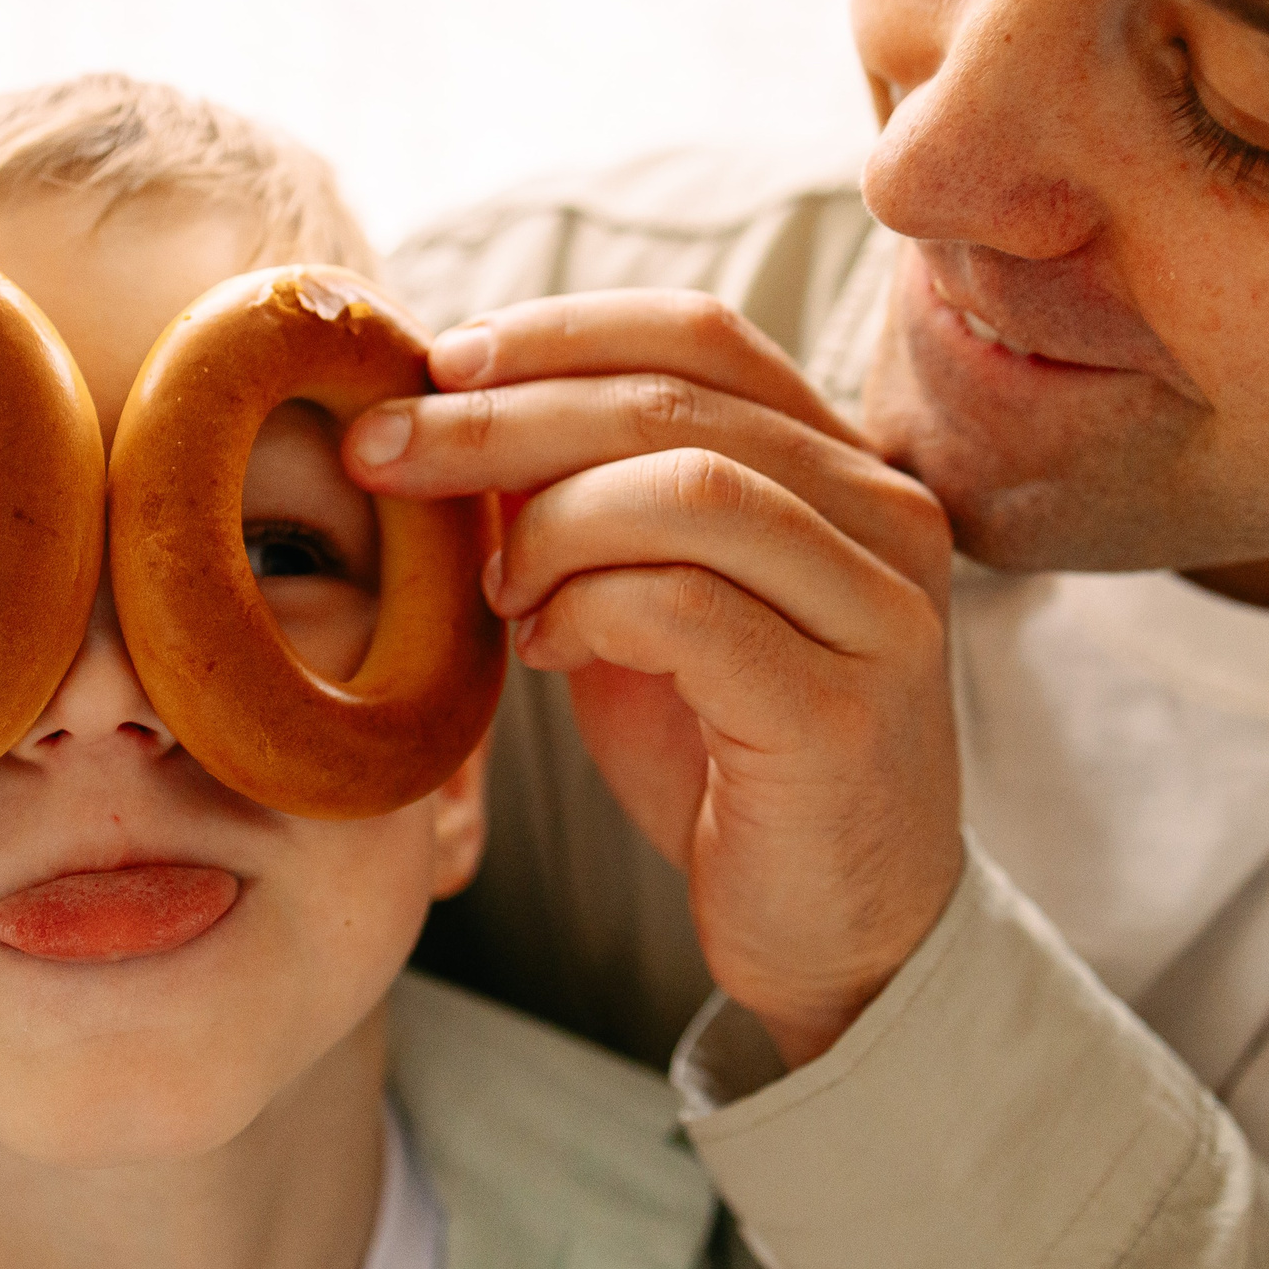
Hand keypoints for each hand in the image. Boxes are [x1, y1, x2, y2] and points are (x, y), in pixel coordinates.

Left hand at [347, 290, 961, 1067]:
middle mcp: (885, 516)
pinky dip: (587, 609)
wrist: (840, 936)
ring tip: (495, 589)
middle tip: (383, 450)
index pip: (697, 333)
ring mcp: (878, 611)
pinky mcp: (841, 711)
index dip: (555, 333)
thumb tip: (454, 414)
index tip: (437, 363)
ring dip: (548, 523)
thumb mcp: (651, 606)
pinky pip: (687, 608)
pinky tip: (546, 650)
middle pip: (675, 401)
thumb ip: (590, 508)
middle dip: (504, 416)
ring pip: (689, 489)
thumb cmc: (731, 760)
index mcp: (840, 466)